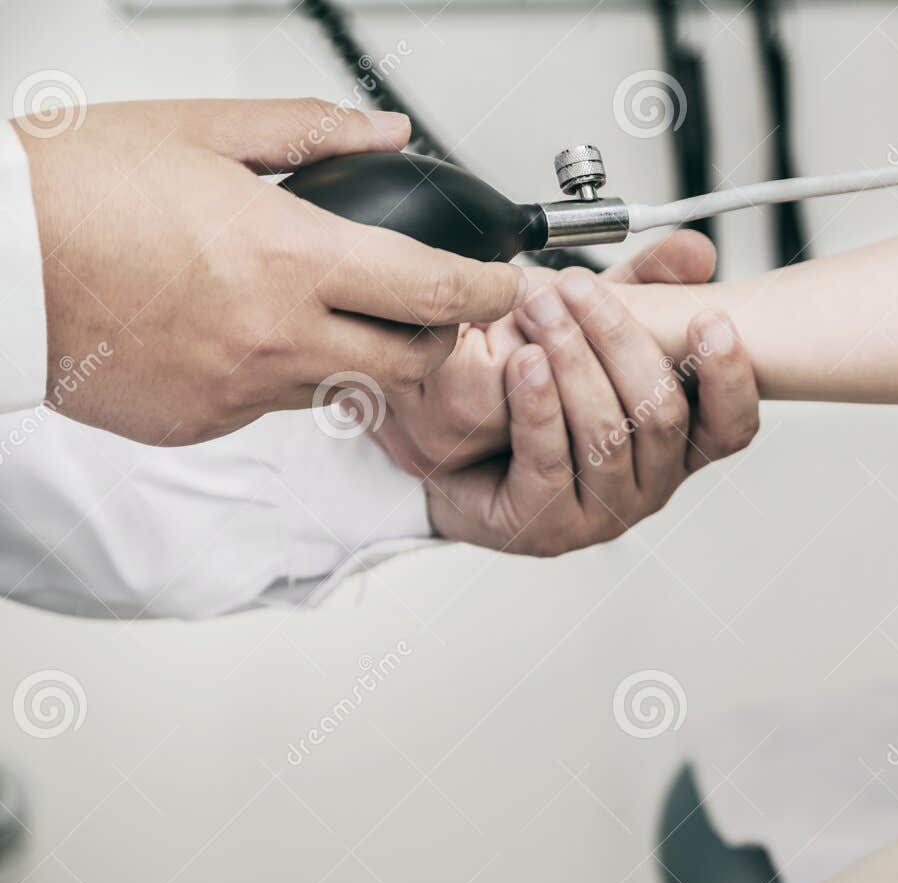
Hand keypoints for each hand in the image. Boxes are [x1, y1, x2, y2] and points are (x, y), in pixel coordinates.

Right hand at [17, 99, 523, 444]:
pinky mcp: (201, 424)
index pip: (433, 292)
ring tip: (323, 311)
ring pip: (344, 389)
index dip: (488, 292)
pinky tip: (243, 332)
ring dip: (358, 357)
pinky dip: (281, 374)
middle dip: (440, 337)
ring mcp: (239, 390)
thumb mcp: (201, 129)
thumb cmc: (75, 188)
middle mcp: (276, 336)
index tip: (507, 285)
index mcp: (288, 258)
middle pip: (412, 362)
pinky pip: (272, 407)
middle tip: (431, 308)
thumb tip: (387, 135)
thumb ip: (311, 134)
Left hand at [423, 260, 757, 554]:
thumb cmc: (537, 394)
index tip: (710, 322)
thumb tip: (697, 250)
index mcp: (678, 444)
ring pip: (606, 436)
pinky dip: (539, 406)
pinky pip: (550, 462)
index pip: (731, 426)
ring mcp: (602, 512)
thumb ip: (647, 290)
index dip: (729, 379)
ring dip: (572, 362)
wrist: (457, 451)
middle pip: (661, 417)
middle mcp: (651, 482)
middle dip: (620, 341)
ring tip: (538, 309)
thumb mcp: (595, 330)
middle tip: (577, 287)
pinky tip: (524, 363)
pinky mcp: (547, 527)